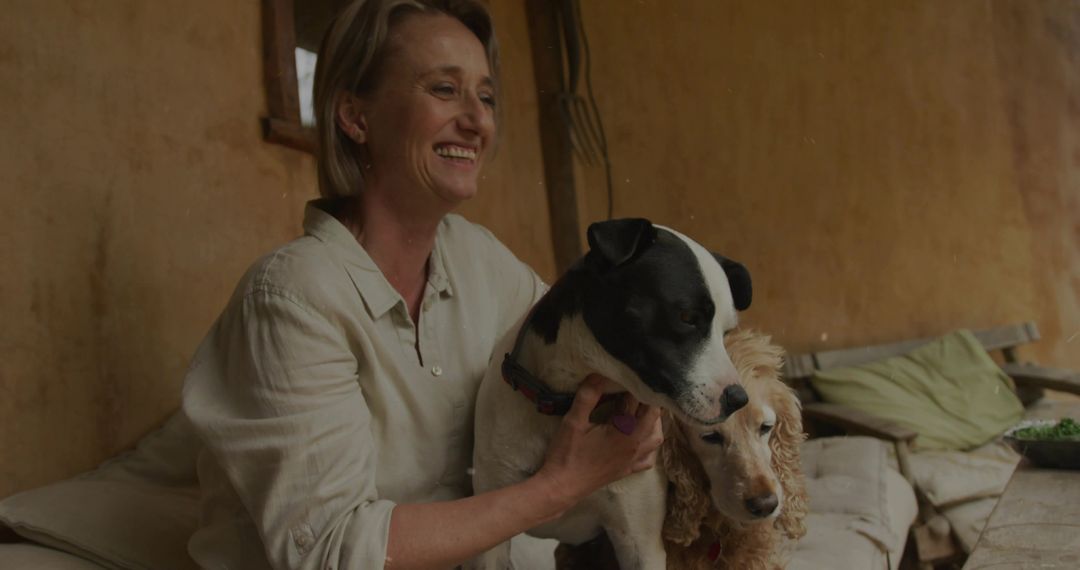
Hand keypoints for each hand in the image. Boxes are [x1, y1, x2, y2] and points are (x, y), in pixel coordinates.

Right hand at [535, 375, 663, 512]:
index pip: (640, 405)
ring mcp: (633, 461)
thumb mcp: (574, 421)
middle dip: (648, 402)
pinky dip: (649, 445)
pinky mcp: (627, 471)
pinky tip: (641, 439)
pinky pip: (648, 458)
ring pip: (656, 439)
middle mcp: (635, 447)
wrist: (561, 488)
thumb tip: (599, 373)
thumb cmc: (567, 454)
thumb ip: (588, 396)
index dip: (638, 388)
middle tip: (635, 388)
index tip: (630, 376)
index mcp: (626, 433)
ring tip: (640, 409)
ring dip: (653, 422)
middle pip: (653, 420)